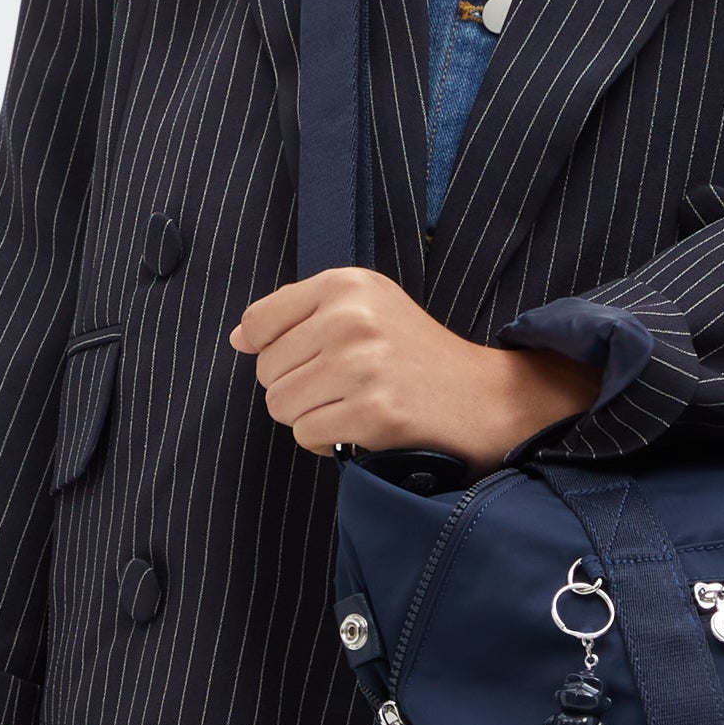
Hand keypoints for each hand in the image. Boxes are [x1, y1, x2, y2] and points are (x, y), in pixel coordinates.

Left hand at [228, 266, 597, 462]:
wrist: (485, 396)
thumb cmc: (418, 355)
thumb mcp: (366, 308)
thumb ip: (298, 315)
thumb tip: (238, 338)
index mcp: (345, 284)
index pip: (258, 322)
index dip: (271, 350)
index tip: (308, 358)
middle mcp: (350, 318)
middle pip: (266, 370)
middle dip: (296, 387)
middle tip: (344, 386)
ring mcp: (362, 365)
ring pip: (280, 406)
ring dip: (311, 416)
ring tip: (353, 405)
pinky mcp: (372, 411)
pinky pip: (308, 435)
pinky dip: (329, 440)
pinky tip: (363, 426)